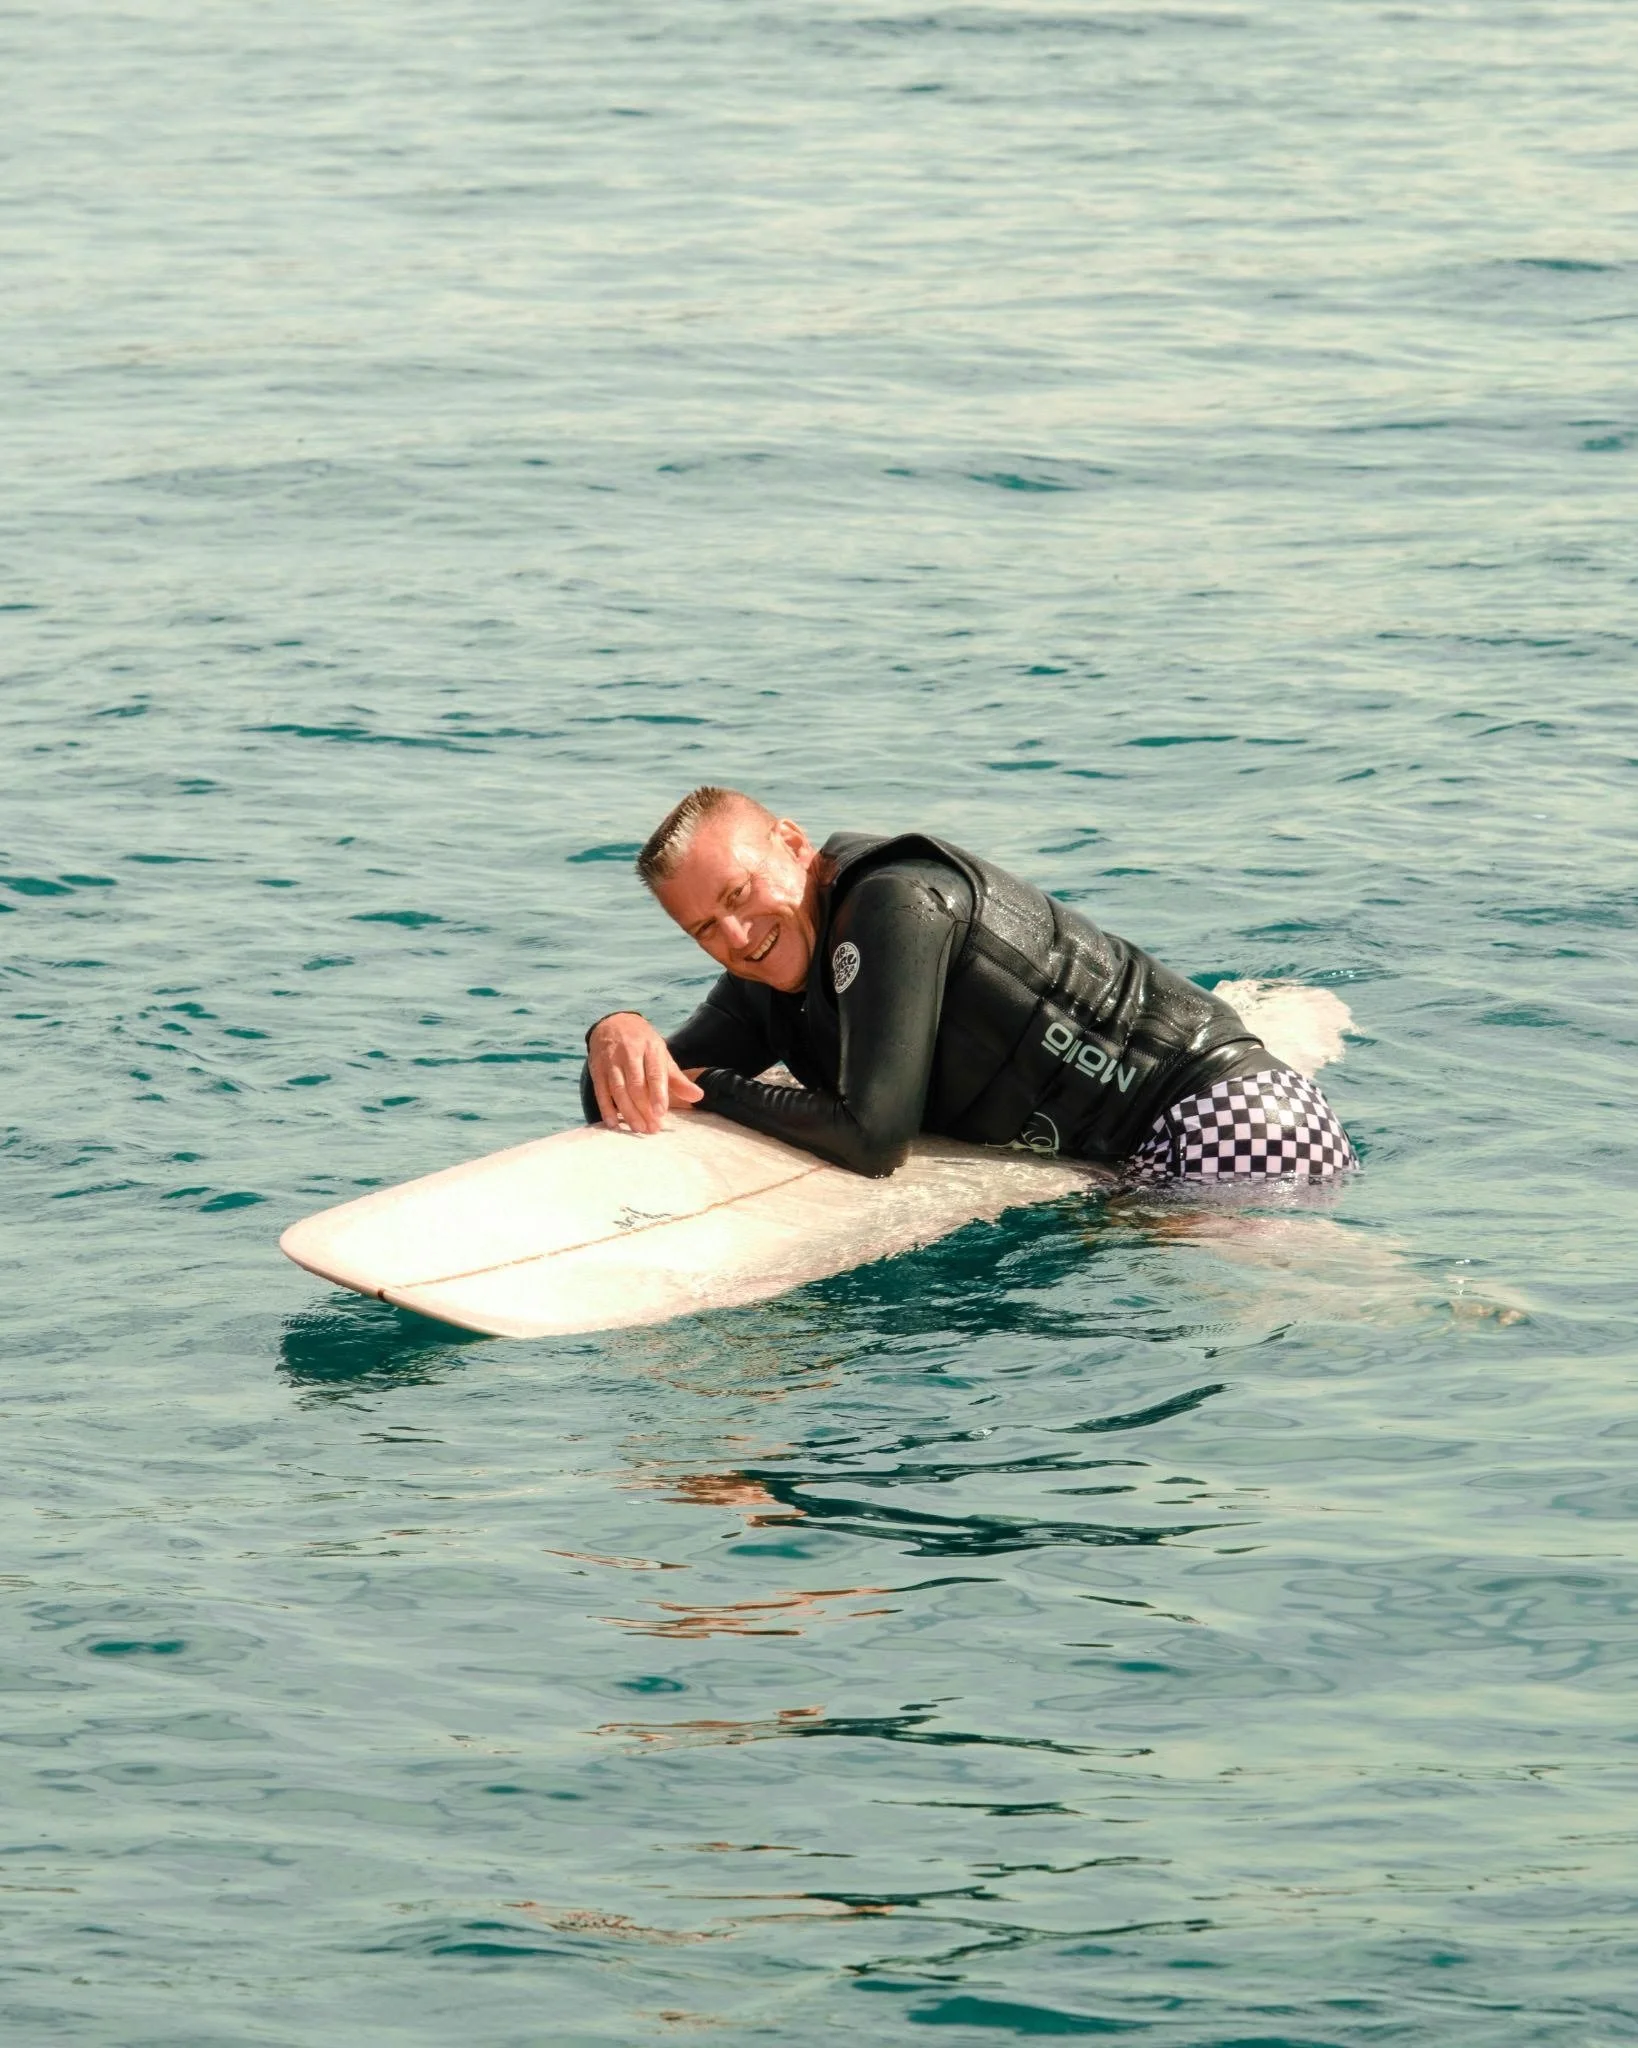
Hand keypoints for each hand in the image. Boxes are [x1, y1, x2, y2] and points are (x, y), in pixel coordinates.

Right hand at [586, 1013, 704, 1133]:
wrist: (613, 1023)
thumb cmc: (643, 1045)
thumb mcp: (662, 1056)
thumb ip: (678, 1079)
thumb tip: (698, 1096)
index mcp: (650, 1047)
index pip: (654, 1073)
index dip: (657, 1094)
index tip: (661, 1113)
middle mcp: (629, 1052)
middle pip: (635, 1084)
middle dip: (643, 1108)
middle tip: (652, 1128)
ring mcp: (611, 1060)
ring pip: (618, 1089)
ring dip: (627, 1111)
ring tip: (638, 1128)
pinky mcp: (596, 1068)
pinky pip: (600, 1091)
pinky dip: (606, 1109)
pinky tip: (614, 1124)